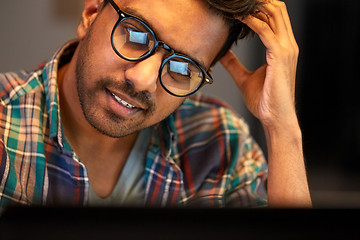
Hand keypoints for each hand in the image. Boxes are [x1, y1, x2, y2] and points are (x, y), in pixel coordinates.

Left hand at [220, 0, 298, 128]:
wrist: (275, 117)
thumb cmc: (265, 100)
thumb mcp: (244, 78)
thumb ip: (234, 64)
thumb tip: (223, 54)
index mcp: (283, 47)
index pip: (275, 16)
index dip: (259, 6)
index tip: (239, 5)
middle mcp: (288, 44)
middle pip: (277, 9)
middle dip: (258, 1)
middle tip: (238, 2)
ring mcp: (286, 49)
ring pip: (274, 14)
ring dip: (255, 6)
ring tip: (237, 5)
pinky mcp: (280, 56)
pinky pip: (266, 31)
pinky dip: (252, 21)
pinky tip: (238, 18)